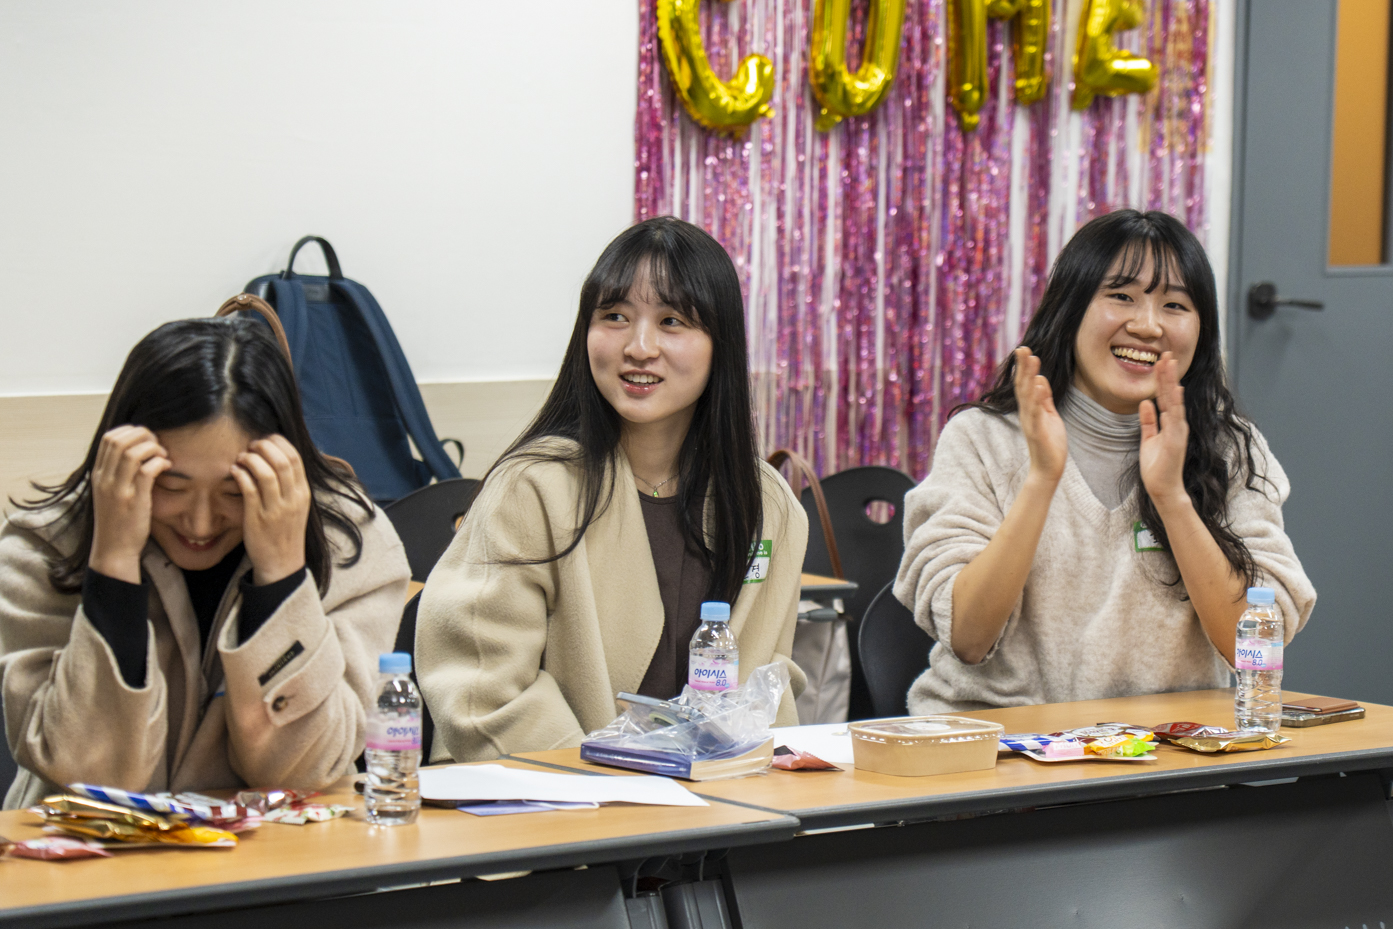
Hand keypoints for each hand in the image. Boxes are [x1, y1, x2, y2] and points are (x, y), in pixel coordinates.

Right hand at [89, 426, 170, 583]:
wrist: (113, 550)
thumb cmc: (117, 520)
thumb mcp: (110, 493)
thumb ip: (117, 473)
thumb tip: (136, 452)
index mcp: (98, 475)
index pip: (109, 438)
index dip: (130, 431)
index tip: (146, 439)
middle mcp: (104, 479)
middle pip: (119, 440)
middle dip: (143, 435)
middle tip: (157, 444)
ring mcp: (118, 490)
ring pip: (132, 452)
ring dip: (153, 448)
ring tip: (163, 456)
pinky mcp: (134, 501)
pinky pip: (146, 471)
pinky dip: (160, 463)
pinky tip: (167, 467)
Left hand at [232, 435, 309, 585]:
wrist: (282, 563)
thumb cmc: (285, 532)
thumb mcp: (297, 506)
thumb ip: (291, 484)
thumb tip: (279, 457)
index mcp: (303, 493)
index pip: (295, 457)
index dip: (278, 443)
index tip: (265, 441)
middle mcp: (292, 499)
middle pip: (281, 461)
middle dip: (263, 446)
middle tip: (250, 446)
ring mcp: (275, 509)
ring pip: (265, 472)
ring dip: (250, 458)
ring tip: (241, 458)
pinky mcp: (257, 518)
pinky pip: (249, 489)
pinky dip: (240, 474)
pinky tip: (234, 471)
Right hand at [1012, 347, 1067, 483]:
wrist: (1048, 469)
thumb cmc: (1050, 443)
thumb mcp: (1049, 415)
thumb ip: (1044, 398)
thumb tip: (1041, 379)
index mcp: (1029, 409)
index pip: (1025, 384)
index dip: (1024, 368)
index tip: (1025, 350)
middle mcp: (1026, 413)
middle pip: (1023, 386)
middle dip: (1023, 366)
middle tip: (1022, 348)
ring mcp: (1031, 422)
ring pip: (1028, 395)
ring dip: (1029, 376)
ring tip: (1031, 359)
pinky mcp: (1037, 431)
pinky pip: (1037, 412)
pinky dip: (1038, 398)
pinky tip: (1040, 384)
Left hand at [1139, 352, 1190, 511]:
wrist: (1163, 488)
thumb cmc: (1157, 466)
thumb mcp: (1148, 438)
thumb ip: (1148, 421)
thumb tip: (1146, 403)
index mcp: (1170, 423)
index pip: (1166, 396)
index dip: (1163, 379)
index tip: (1160, 361)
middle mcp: (1177, 424)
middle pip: (1172, 394)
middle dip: (1168, 374)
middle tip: (1166, 354)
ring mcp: (1178, 431)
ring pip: (1175, 402)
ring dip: (1172, 383)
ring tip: (1169, 365)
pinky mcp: (1176, 440)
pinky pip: (1175, 419)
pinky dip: (1176, 404)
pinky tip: (1175, 391)